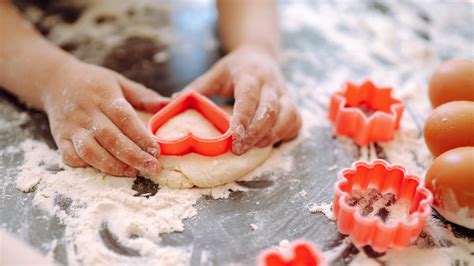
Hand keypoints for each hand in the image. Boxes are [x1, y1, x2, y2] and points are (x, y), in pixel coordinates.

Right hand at [43, 60, 168, 176]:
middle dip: (133, 156)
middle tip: (152, 168)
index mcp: (105, 97)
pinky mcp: (60, 139)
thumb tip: (169, 103)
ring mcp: (72, 128)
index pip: (125, 119)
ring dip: (112, 165)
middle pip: (111, 138)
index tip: (156, 150)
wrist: (54, 80)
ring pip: (90, 151)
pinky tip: (106, 169)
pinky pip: (71, 156)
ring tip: (132, 172)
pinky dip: (87, 166)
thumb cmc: (94, 83)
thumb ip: (143, 96)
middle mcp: (87, 113)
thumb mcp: (119, 82)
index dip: (141, 136)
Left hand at [185, 46, 300, 153]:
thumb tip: (171, 104)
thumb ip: (196, 89)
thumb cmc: (235, 69)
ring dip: (270, 136)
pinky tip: (269, 141)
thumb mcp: (215, 74)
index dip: (242, 120)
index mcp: (250, 75)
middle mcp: (271, 84)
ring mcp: (285, 94)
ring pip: (286, 117)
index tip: (233, 139)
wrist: (261, 56)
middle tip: (239, 151)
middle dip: (255, 134)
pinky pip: (295, 122)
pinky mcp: (293, 104)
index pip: (249, 98)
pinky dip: (284, 134)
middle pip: (269, 111)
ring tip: (253, 148)